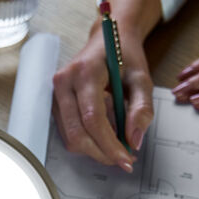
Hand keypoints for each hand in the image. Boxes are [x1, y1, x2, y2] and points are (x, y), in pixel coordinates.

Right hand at [51, 0, 161, 169]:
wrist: (107, 39)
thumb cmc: (124, 55)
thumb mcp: (142, 78)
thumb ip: (142, 108)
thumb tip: (134, 140)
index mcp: (85, 72)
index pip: (93, 118)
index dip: (109, 144)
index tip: (127, 159)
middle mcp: (63, 82)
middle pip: (77, 133)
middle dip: (101, 152)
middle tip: (124, 158)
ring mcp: (56, 93)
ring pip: (70, 137)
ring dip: (95, 148)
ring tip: (117, 142)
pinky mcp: (56, 102)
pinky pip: (68, 132)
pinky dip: (87, 140)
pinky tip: (105, 133)